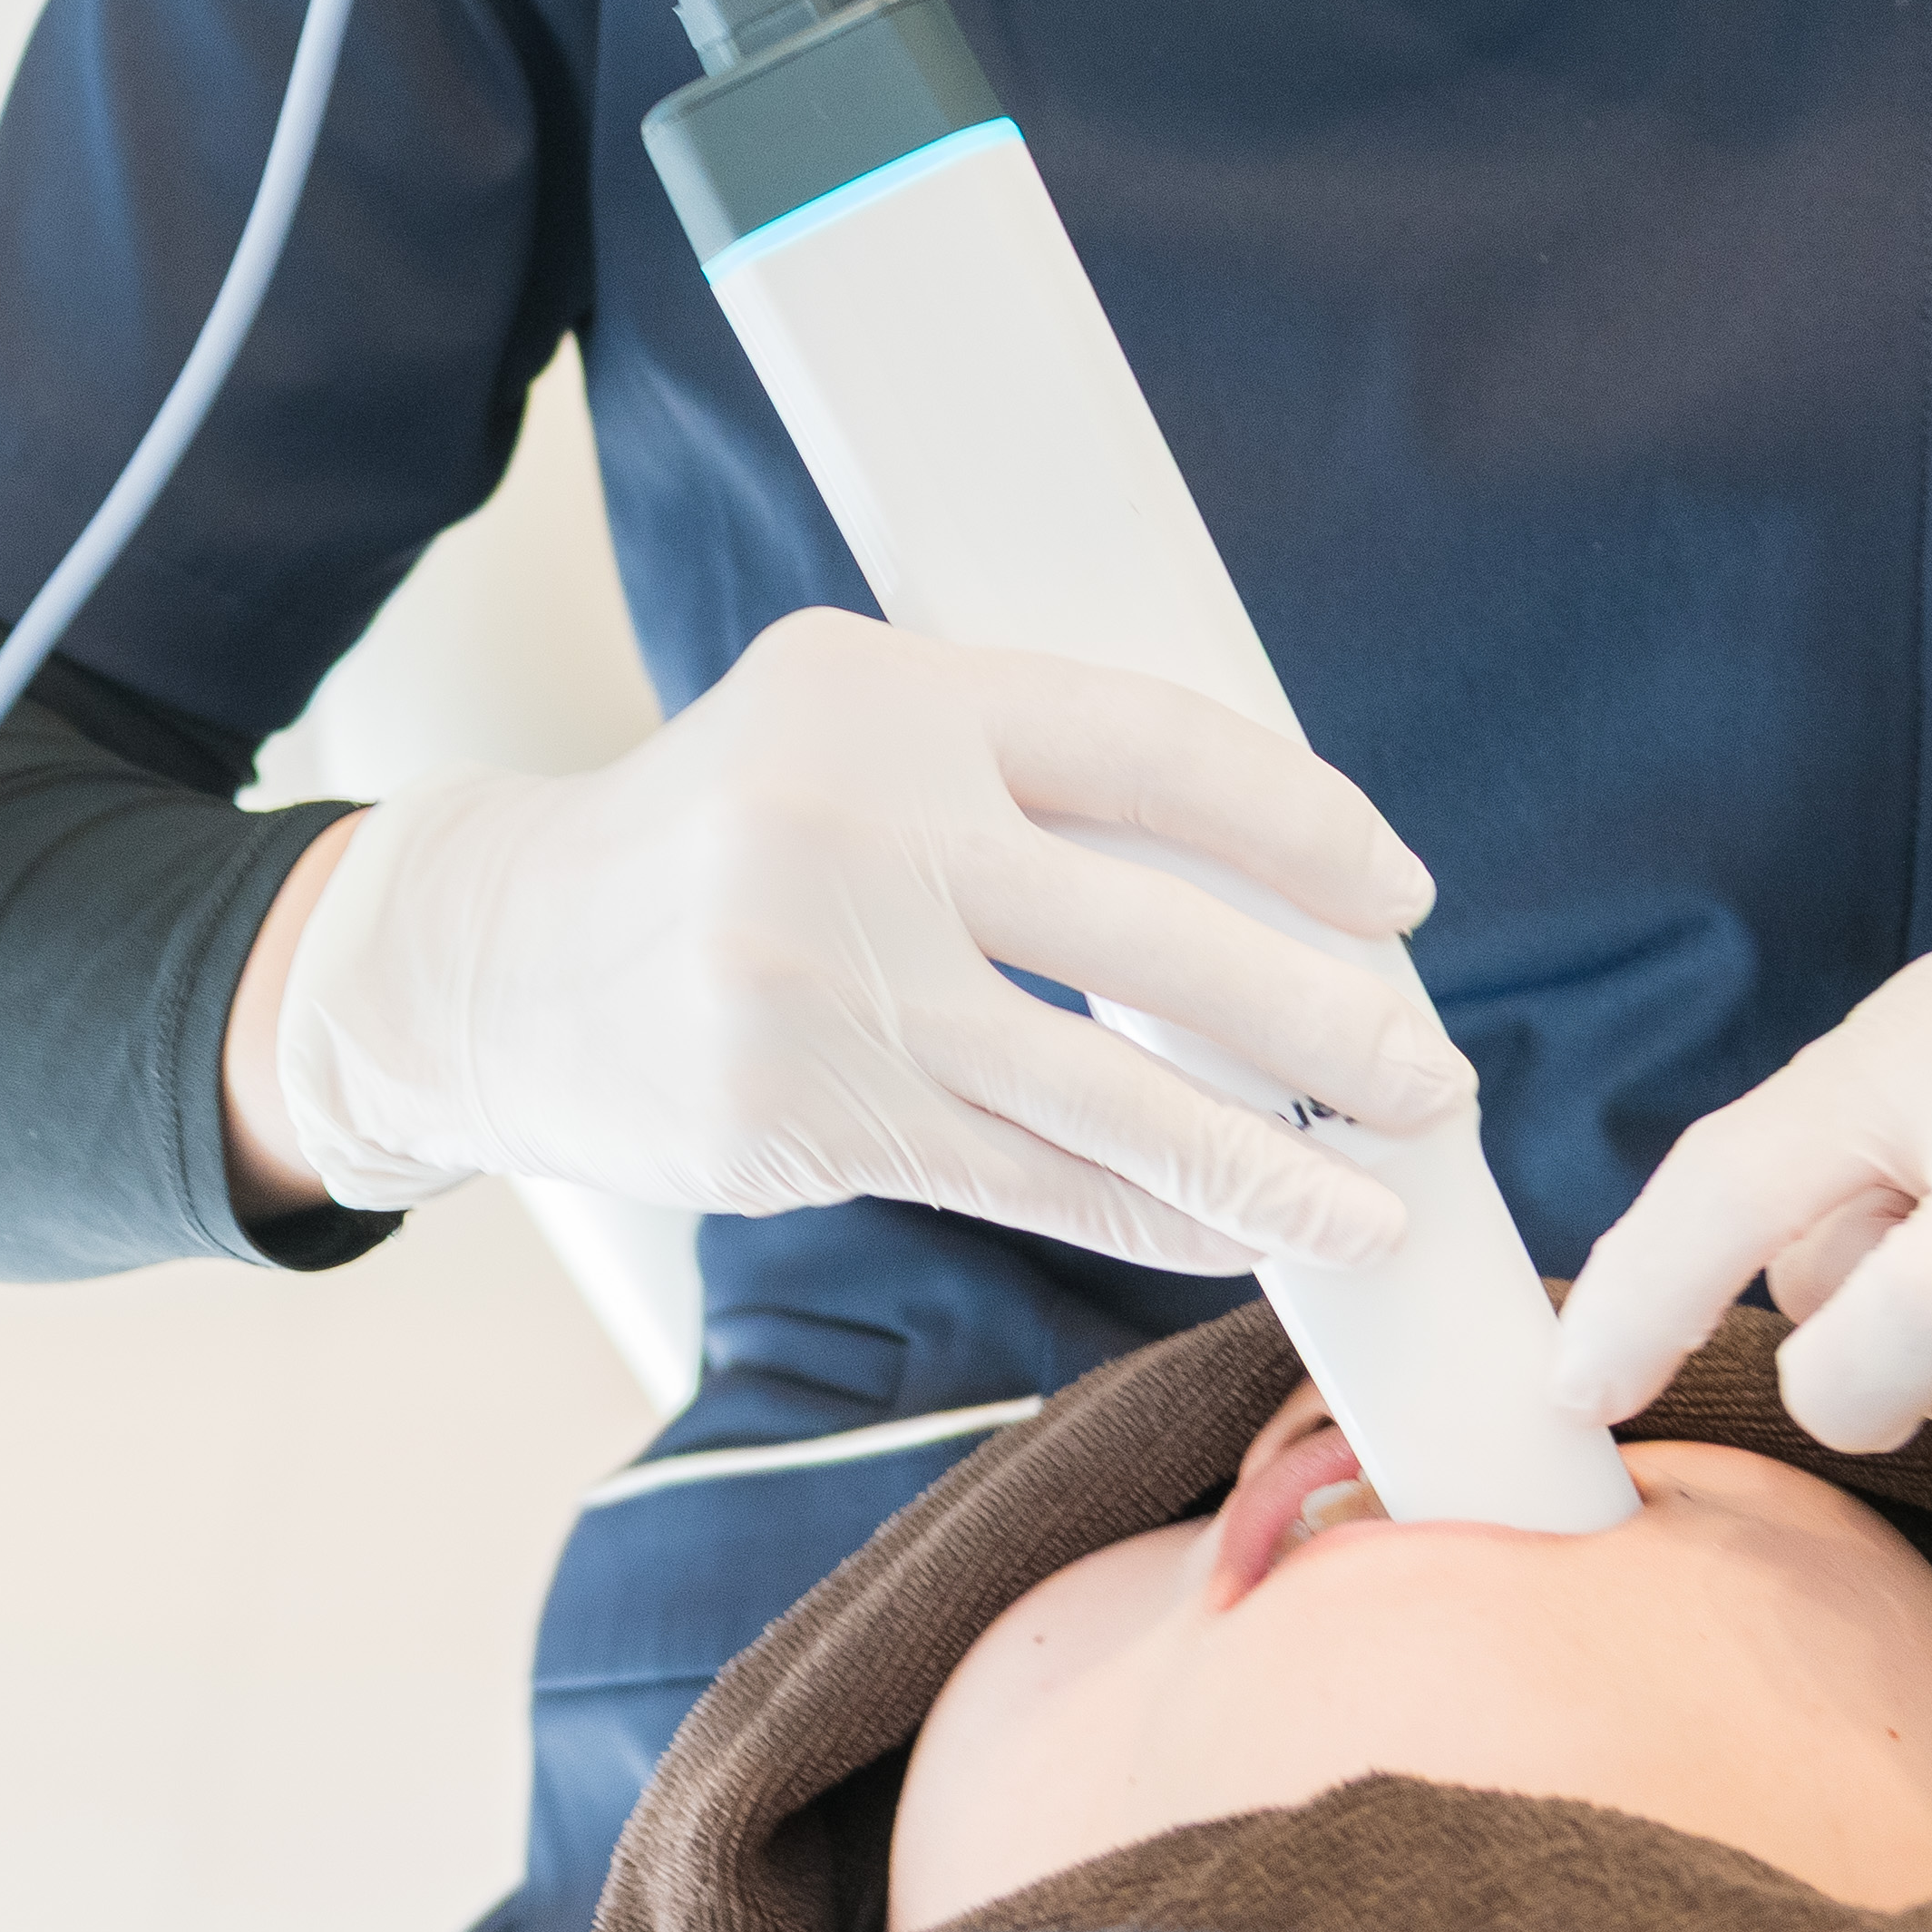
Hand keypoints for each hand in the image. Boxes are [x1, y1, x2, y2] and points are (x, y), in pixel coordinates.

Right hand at [255, 608, 1466, 1268]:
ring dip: (1272, 1160)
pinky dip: (1154, 1216)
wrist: (499, 959)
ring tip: (1376, 1202)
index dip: (1300, 827)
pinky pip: (1031, 1180)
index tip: (1397, 896)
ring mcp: (825, 982)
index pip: (1150, 747)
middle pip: (1158, 937)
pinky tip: (1235, 1237)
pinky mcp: (804, 1116)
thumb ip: (1017, 773)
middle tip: (1432, 1076)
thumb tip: (1274, 876)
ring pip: (1111, 1094)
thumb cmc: (725, 836)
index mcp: (885, 694)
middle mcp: (856, 825)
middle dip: (1328, 1021)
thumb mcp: (841, 731)